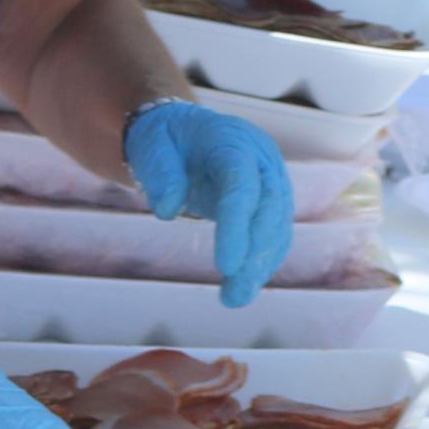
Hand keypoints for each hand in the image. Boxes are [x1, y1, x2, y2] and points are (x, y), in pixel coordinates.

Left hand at [126, 97, 296, 305]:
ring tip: (237, 297)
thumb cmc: (165, 140)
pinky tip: (247, 283)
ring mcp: (271, 179)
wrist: (183, 130)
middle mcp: (260, 159)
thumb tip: (168, 210)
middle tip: (234, 294)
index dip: (236, 225)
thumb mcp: (151, 146)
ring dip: (261, 264)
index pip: (241, 184)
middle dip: (255, 254)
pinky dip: (264, 259)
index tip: (225, 266)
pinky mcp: (272, 199)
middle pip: (268, 208)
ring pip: (277, 224)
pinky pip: (276, 231)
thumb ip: (161, 174)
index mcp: (231, 141)